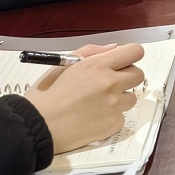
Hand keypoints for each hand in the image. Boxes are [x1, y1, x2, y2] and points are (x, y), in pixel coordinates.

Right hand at [26, 42, 145, 152]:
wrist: (36, 126)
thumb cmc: (45, 94)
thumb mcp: (63, 65)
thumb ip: (91, 52)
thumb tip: (114, 48)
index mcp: (97, 65)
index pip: (135, 52)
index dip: (129, 56)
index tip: (121, 62)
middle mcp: (110, 84)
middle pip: (138, 74)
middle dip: (126, 76)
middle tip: (109, 83)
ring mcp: (113, 106)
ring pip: (131, 97)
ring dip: (119, 98)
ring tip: (96, 103)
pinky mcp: (112, 125)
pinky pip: (121, 117)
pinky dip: (110, 116)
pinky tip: (92, 117)